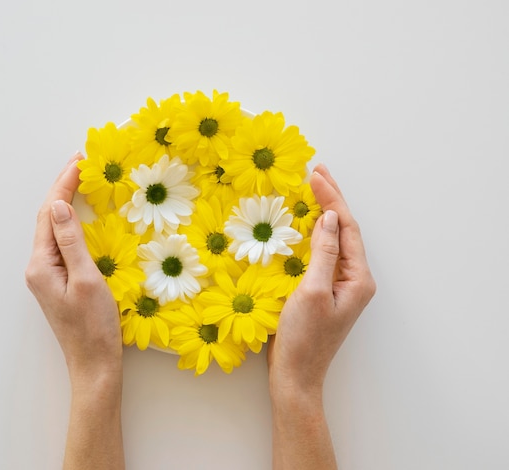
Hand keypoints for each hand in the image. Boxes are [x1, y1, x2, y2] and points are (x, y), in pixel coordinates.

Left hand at [25, 153, 121, 378]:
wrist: (94, 364)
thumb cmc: (94, 326)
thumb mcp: (87, 280)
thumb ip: (71, 242)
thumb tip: (58, 206)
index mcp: (41, 264)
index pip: (49, 214)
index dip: (63, 184)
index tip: (80, 161)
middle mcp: (38, 267)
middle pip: (48, 218)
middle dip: (63, 188)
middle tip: (82, 162)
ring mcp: (48, 275)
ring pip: (54, 229)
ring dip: (66, 202)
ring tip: (81, 179)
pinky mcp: (59, 281)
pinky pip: (62, 242)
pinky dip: (72, 222)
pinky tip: (82, 214)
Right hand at [267, 164, 375, 468]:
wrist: (296, 375)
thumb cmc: (304, 338)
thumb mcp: (312, 291)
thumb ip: (323, 252)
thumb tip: (329, 218)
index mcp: (358, 278)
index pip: (347, 228)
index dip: (332, 199)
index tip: (314, 174)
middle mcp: (354, 278)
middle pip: (345, 230)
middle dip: (331, 200)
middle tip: (316, 171)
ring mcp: (339, 284)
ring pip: (334, 239)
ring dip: (322, 213)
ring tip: (312, 188)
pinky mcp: (324, 289)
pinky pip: (322, 252)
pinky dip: (313, 232)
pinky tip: (303, 222)